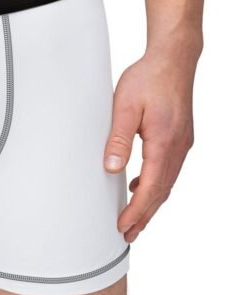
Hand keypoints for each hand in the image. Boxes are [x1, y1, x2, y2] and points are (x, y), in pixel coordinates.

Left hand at [104, 50, 196, 242]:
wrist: (173, 59)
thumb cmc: (149, 78)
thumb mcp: (125, 107)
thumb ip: (118, 138)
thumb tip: (112, 168)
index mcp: (164, 142)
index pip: (151, 188)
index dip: (137, 211)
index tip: (124, 226)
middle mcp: (178, 147)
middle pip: (162, 192)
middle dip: (144, 215)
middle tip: (128, 234)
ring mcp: (182, 143)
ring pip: (167, 183)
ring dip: (151, 202)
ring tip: (135, 219)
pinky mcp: (179, 137)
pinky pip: (169, 170)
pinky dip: (156, 184)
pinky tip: (141, 185)